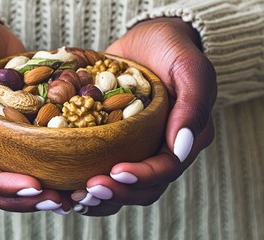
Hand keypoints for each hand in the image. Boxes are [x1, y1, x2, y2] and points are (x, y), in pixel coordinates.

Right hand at [0, 10, 69, 213]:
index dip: (2, 186)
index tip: (34, 185)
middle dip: (24, 198)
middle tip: (59, 200)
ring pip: (11, 179)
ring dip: (36, 194)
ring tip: (67, 197)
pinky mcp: (12, 132)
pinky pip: (27, 159)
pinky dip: (45, 171)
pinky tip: (67, 175)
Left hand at [74, 18, 215, 215]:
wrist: (147, 40)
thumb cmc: (171, 49)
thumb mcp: (189, 67)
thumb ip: (193, 105)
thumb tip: (180, 147)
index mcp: (185, 138)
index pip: (167, 168)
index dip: (143, 176)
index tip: (115, 171)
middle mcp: (163, 149)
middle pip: (145, 187)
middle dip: (118, 192)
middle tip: (88, 189)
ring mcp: (139, 149)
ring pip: (125, 186)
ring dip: (103, 197)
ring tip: (76, 198)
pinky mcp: (117, 145)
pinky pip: (106, 171)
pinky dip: (90, 184)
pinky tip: (70, 190)